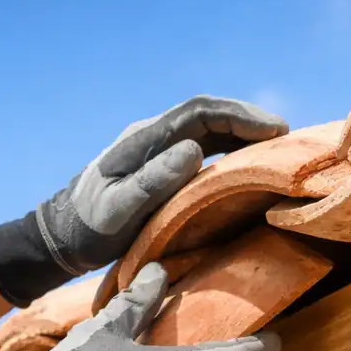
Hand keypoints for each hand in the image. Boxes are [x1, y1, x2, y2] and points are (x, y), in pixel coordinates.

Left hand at [0, 96, 287, 305]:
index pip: (200, 112)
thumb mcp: (118, 210)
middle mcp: (153, 136)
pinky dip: (231, 151)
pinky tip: (250, 165)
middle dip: (250, 121)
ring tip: (277, 149)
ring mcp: (157, 149)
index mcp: (144, 139)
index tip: (275, 130)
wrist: (62, 237)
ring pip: (209, 131)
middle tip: (288, 138)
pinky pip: (203, 149)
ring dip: (243, 135)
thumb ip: (153, 181)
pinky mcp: (161, 166)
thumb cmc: (90, 228)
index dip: (241, 116)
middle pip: (209, 116)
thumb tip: (193, 150)